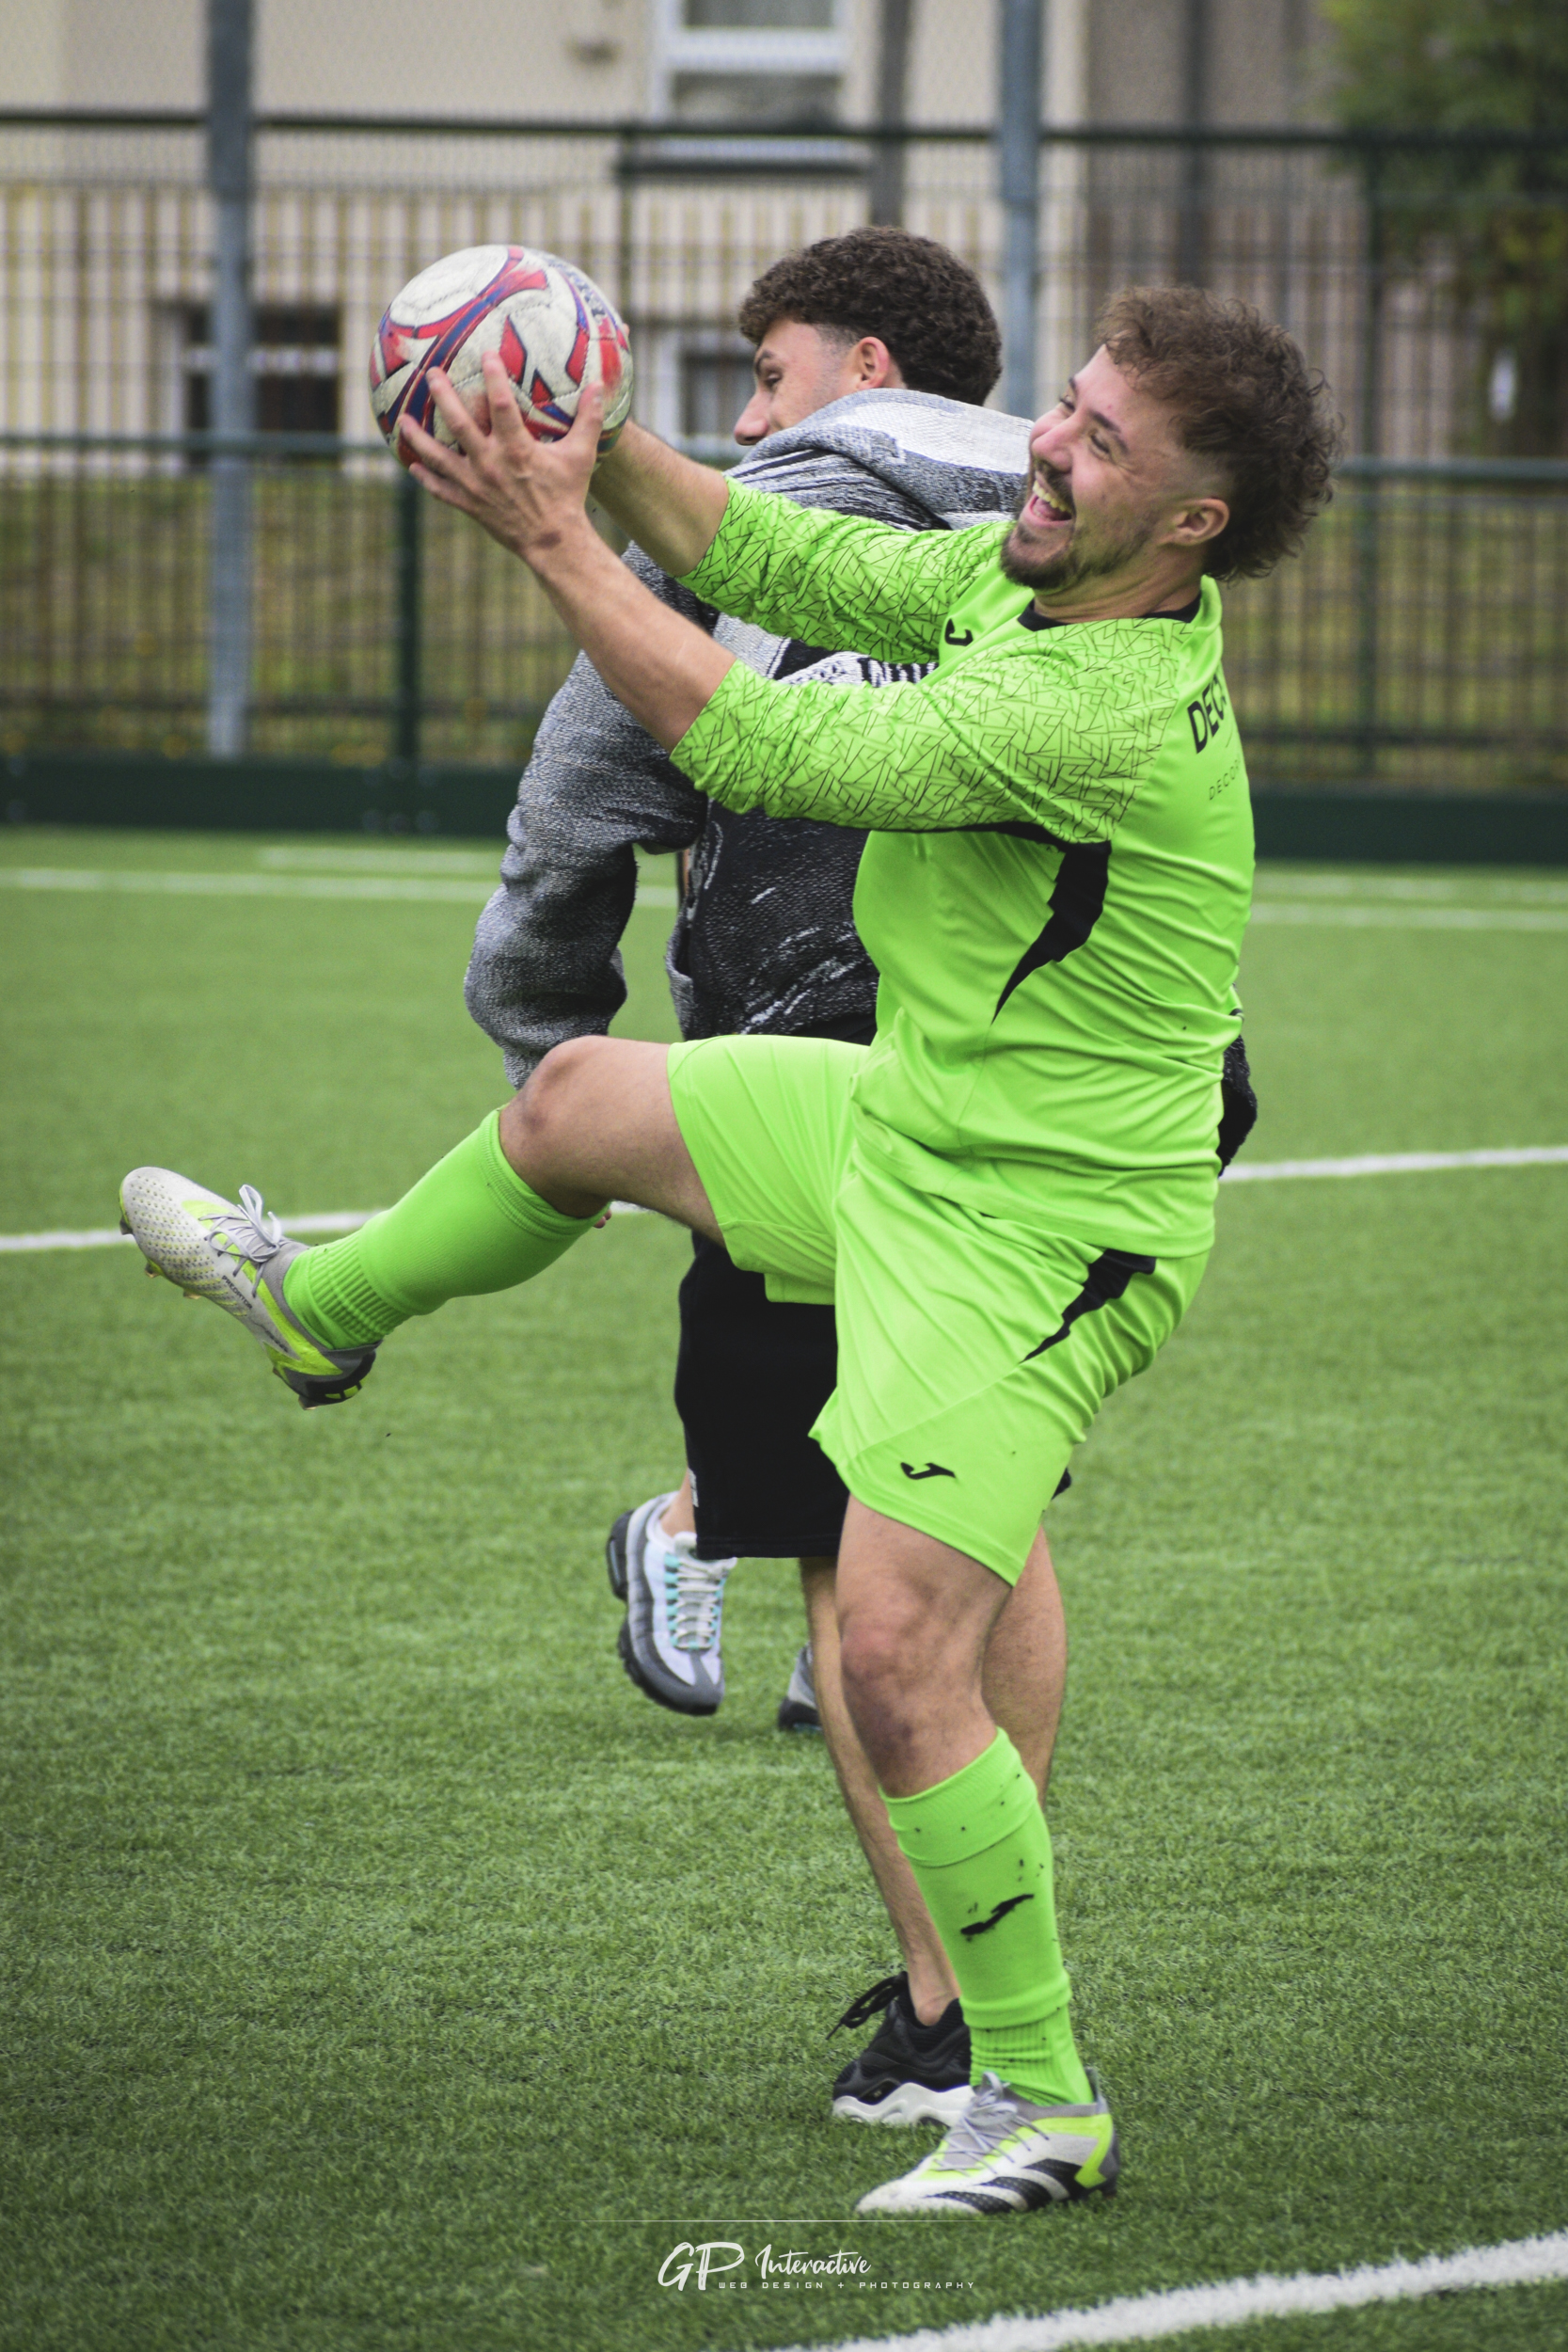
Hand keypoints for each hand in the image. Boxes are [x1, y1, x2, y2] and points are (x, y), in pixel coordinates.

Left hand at [398, 351, 603, 568]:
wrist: (553, 542)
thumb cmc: (567, 495)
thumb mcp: (581, 456)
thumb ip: (589, 419)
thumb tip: (601, 385)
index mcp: (517, 449)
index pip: (501, 404)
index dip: (493, 376)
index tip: (486, 354)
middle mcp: (491, 464)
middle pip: (458, 423)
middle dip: (442, 396)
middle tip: (430, 374)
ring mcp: (476, 485)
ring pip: (439, 457)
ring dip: (418, 438)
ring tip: (402, 420)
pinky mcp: (470, 504)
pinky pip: (441, 489)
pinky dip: (426, 478)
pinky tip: (413, 465)